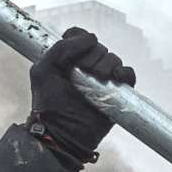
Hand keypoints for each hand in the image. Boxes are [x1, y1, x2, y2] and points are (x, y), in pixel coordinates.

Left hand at [28, 27, 135, 158]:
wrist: (63, 134)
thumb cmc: (49, 105)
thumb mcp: (43, 71)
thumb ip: (60, 48)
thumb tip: (91, 38)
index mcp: (66, 60)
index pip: (78, 36)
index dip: (79, 40)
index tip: (73, 55)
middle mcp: (85, 67)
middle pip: (98, 47)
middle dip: (92, 57)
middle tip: (83, 74)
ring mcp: (101, 80)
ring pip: (113, 59)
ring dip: (106, 65)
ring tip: (98, 79)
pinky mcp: (116, 93)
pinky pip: (128, 74)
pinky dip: (124, 73)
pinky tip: (115, 77)